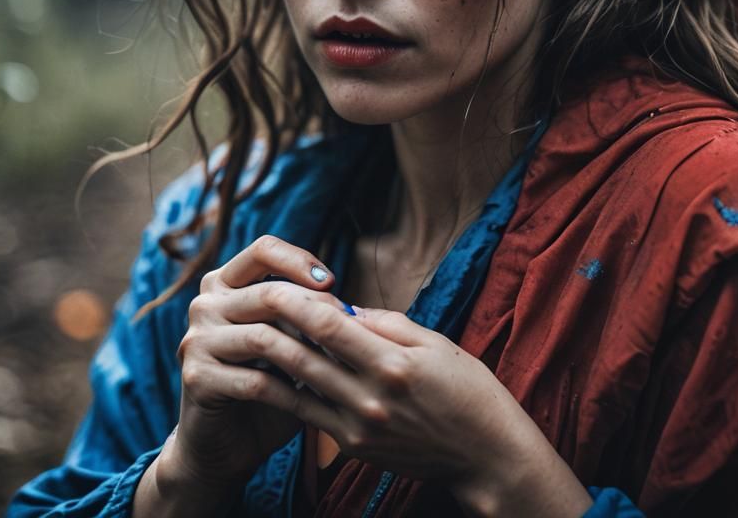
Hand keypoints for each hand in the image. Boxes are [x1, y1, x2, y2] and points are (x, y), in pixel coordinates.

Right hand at [167, 234, 338, 490]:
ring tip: (338, 367)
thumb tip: (355, 310)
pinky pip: (254, 380)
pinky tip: (315, 402)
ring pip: (263, 336)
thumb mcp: (287, 340)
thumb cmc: (266, 383)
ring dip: (306, 353)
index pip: (263, 250)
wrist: (225, 442)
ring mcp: (196, 339)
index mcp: (224, 283)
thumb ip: (306, 317)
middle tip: (348, 331)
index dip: (299, 260)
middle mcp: (204, 304)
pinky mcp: (196, 378)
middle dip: (315, 311)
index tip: (332, 281)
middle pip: (268, 294)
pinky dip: (290, 392)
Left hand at [207, 286, 593, 514]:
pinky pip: (309, 413)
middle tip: (251, 302)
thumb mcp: (434, 344)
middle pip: (306, 354)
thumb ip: (385, 323)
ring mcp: (358, 428)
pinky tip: (275, 368)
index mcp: (393, 364)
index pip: (330, 326)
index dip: (298, 301)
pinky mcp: (353, 447)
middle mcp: (371, 399)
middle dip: (275, 324)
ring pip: (300, 385)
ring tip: (253, 331)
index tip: (276, 282)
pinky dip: (289, 388)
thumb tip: (344, 306)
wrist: (486, 455)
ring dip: (273, 357)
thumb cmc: (468, 390)